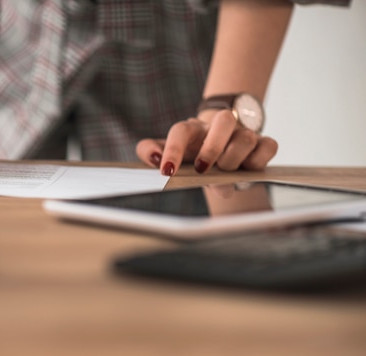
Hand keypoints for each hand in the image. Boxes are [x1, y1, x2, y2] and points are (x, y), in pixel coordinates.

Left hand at [135, 109, 277, 175]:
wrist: (219, 149)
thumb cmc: (190, 153)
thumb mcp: (166, 153)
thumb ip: (150, 151)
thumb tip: (154, 157)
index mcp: (193, 130)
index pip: (181, 131)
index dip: (172, 150)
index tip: (167, 172)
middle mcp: (219, 128)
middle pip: (223, 121)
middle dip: (213, 148)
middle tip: (203, 170)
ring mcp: (242, 134)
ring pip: (246, 137)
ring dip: (234, 159)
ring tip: (224, 172)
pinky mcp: (262, 144)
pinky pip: (269, 146)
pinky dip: (259, 160)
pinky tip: (247, 170)